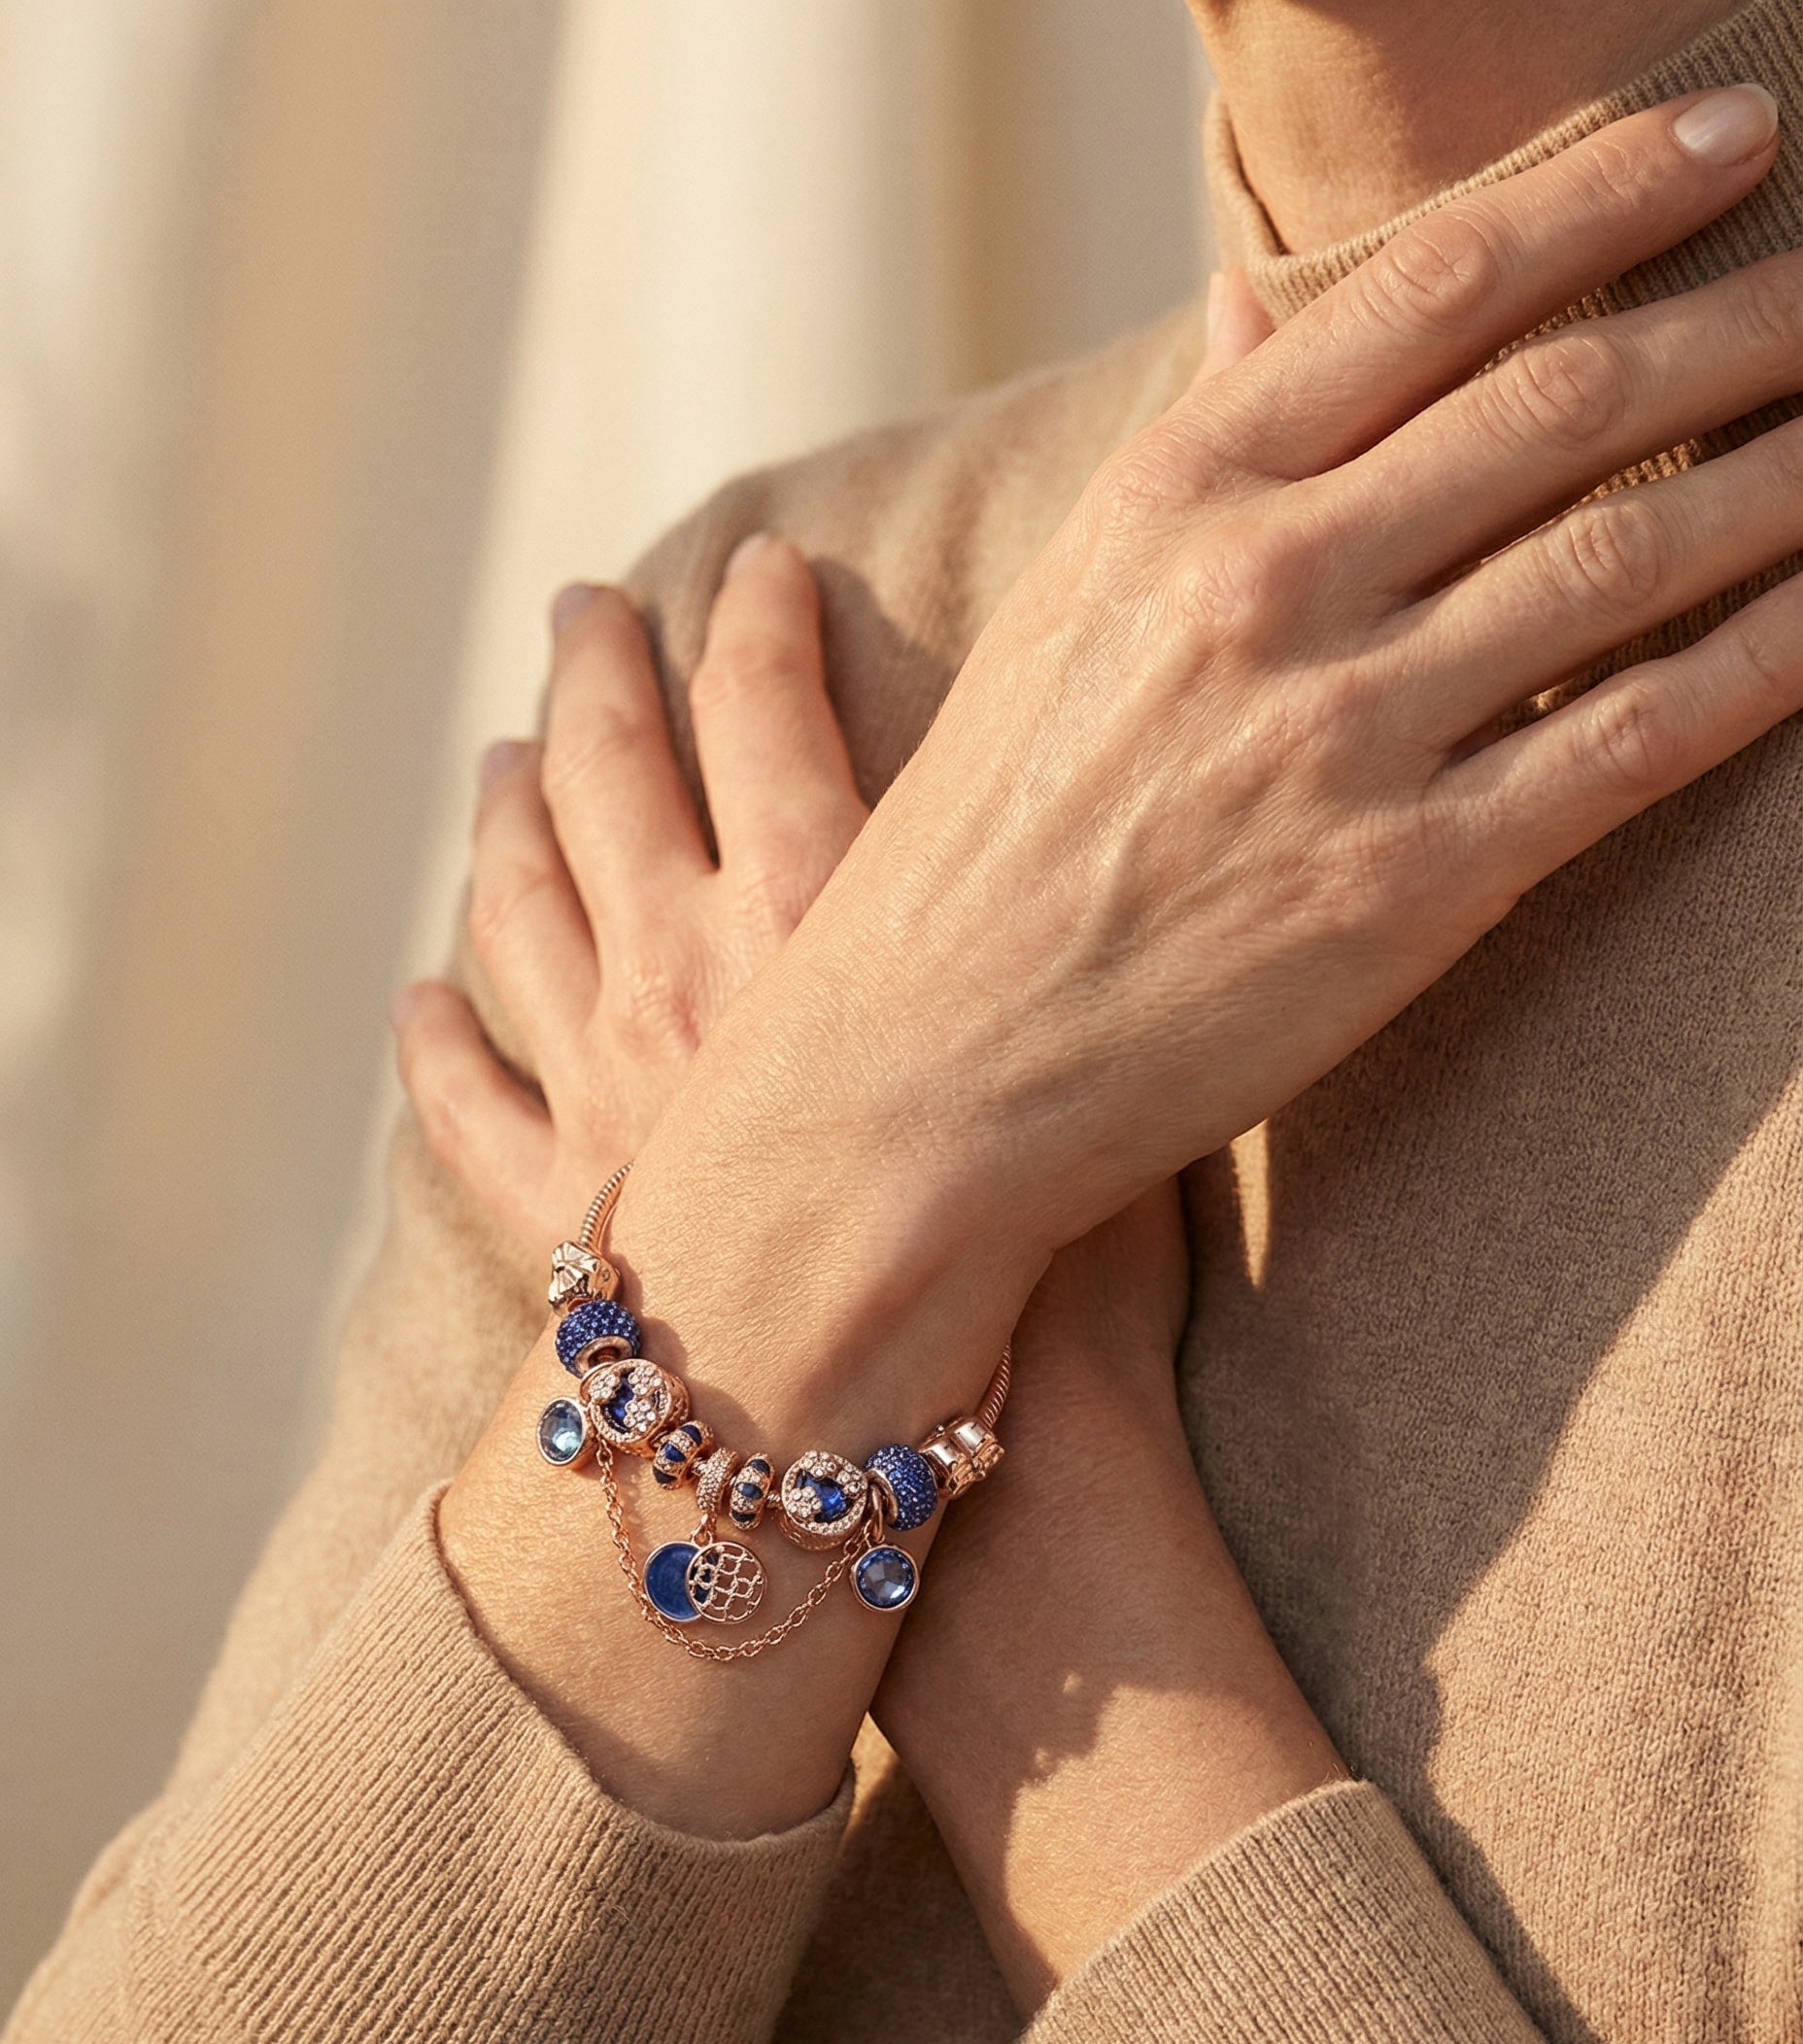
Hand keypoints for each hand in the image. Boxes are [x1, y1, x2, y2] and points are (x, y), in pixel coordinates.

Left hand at [397, 537, 1206, 1844]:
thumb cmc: (1045, 1286)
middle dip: (601, 675)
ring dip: (507, 822)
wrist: (916, 1467)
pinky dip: (444, 1050)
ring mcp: (609, 1088)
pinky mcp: (569, 1214)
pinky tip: (423, 1004)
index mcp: (831, 916)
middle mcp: (694, 970)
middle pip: (613, 773)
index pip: (771, 709)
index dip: (762, 622)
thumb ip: (1134, 936)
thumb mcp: (1126, 1081)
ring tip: (503, 760)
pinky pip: (474, 1111)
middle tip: (587, 609)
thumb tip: (1204, 828)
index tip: (762, 569)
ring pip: (522, 908)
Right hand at [608, 88, 1802, 1446]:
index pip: (1426, 291)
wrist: (930, 1066)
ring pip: (1622, 558)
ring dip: (1782, 475)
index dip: (1602, 197)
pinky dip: (1761, 662)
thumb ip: (1183, 454)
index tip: (1720, 138)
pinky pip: (1631, 738)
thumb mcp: (1056, 611)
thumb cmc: (984, 845)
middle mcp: (1263, 585)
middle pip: (1557, 403)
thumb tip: (1251, 304)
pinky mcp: (1410, 880)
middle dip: (1734, 321)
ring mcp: (1341, 733)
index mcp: (1170, 498)